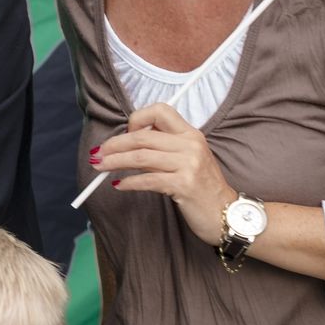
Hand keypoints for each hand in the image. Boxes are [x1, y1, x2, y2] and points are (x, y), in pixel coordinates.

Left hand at [93, 102, 235, 246]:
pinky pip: (147, 179)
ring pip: (141, 156)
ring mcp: (189, 164)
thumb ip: (163, 149)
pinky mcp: (184, 185)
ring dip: (114, 161)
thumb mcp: (187, 161)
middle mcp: (191, 144)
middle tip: (98, 153)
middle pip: (142, 136)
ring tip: (100, 167)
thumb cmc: (202, 188)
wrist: (227, 213)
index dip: (137, 120)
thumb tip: (125, 145)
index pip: (160, 111)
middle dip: (114, 144)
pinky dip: (129, 182)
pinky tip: (119, 185)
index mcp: (191, 134)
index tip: (125, 135)